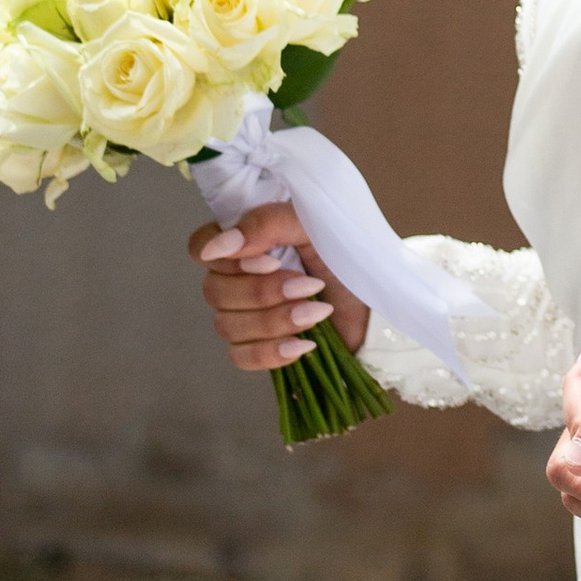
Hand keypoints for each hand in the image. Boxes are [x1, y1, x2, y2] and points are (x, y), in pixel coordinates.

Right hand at [189, 200, 368, 371]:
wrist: (380, 299)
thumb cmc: (349, 255)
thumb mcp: (314, 225)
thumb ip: (266, 223)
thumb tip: (218, 245)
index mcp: (246, 242)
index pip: (200, 247)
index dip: (227, 260)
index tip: (271, 261)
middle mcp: (238, 277)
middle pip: (214, 292)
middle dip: (265, 293)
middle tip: (310, 285)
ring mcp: (245, 314)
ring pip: (227, 326)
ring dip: (275, 321)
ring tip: (316, 313)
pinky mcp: (260, 346)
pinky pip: (241, 357)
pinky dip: (271, 352)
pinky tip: (303, 344)